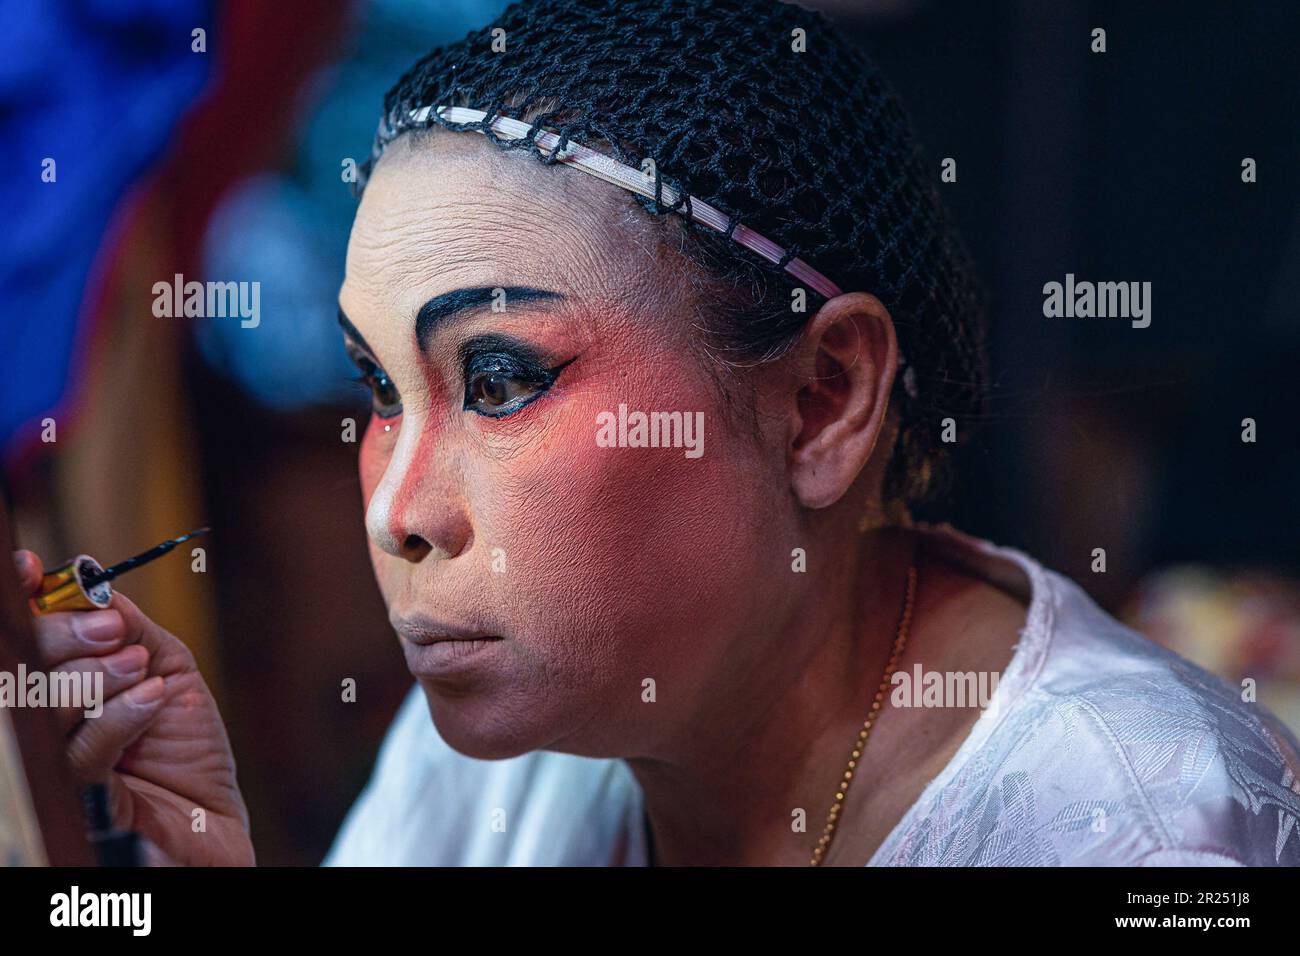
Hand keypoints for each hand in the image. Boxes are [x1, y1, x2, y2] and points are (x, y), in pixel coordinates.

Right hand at [13, 550, 253, 865]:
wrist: (211, 820)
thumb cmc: (185, 748)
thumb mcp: (165, 671)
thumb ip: (130, 630)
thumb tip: (98, 590)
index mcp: (54, 683)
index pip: (18, 639)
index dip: (23, 601)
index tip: (31, 570)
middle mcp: (37, 723)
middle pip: (18, 666)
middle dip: (61, 635)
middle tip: (110, 631)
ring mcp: (43, 763)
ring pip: (39, 706)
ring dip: (94, 677)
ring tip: (138, 669)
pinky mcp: (67, 800)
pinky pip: (78, 751)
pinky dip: (117, 716)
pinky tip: (149, 700)